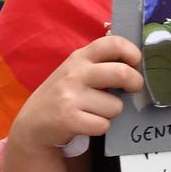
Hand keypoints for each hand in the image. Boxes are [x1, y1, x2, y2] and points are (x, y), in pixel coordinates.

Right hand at [11, 36, 142, 150]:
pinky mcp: (69, 119)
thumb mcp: (76, 71)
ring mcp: (70, 96)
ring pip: (116, 106)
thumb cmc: (63, 95)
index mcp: (80, 57)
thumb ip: (100, 63)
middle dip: (135, 84)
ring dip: (111, 112)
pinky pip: (103, 125)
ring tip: (95, 111)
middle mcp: (75, 73)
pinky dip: (99, 128)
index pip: (113, 43)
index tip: (136, 64)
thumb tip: (136, 63)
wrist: (33, 123)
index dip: (132, 52)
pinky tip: (86, 124)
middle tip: (132, 89)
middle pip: (122, 73)